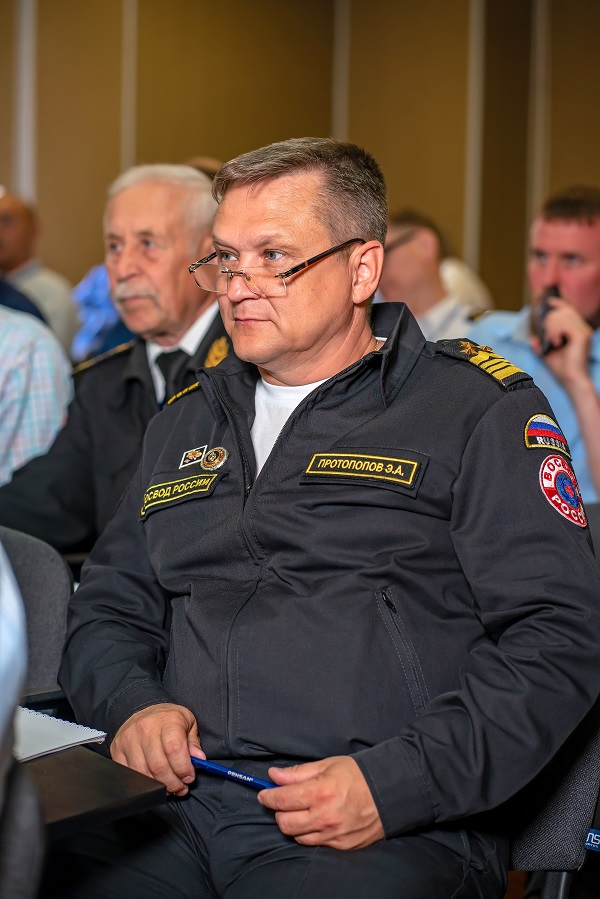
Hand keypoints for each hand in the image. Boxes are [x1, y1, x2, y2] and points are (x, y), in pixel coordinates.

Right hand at [110, 702, 204, 795]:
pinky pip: (129, 774)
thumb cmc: (168, 719)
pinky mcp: (117, 749)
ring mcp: (129, 739)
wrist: (142, 707)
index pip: (174, 749)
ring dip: (158, 786)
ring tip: (168, 786)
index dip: (183, 768)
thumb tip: (199, 760)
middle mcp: (145, 728)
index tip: (189, 777)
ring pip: (143, 773)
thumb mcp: (187, 723)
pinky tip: (152, 781)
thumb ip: (193, 743)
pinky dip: (142, 783)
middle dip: (172, 783)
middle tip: (180, 787)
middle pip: (158, 766)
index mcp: (167, 720)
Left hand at [258, 756, 383, 849]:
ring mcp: (333, 834)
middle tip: (283, 801)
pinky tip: (314, 821)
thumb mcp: (328, 765)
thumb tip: (273, 775)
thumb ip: (298, 773)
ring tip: (300, 811)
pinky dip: (308, 833)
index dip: (268, 796)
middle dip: (278, 811)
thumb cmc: (357, 775)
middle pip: (285, 822)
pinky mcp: (341, 845)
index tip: (264, 793)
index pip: (282, 799)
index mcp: (320, 792)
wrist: (389, 793)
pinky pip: (313, 843)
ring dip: (292, 823)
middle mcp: (325, 816)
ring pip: (297, 836)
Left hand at [531, 297, 593, 393]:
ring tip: (552, 342)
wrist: (571, 381)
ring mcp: (583, 331)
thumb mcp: (547, 355)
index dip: (558, 304)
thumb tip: (532, 339)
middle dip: (549, 320)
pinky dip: (555, 332)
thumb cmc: (562, 370)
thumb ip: (540, 345)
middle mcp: (582, 328)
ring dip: (551, 327)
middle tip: (547, 337)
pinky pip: (564, 324)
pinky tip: (555, 342)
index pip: (569, 310)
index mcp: (577, 330)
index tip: (548, 302)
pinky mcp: (581, 336)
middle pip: (563, 311)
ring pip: (562, 315)